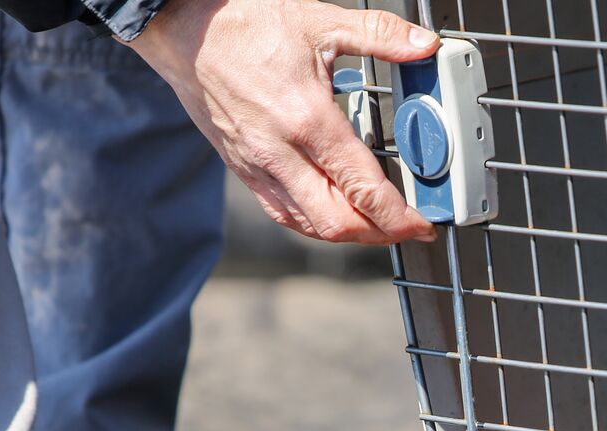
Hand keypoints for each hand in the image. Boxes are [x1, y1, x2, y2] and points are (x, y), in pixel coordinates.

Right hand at [129, 0, 437, 244]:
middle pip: (338, 223)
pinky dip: (314, 223)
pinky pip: (283, 213)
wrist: (183, 30)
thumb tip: (422, 44)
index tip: (421, 225)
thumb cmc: (244, 24)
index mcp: (307, 119)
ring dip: (348, 233)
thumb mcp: (319, 21)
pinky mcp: (243, 169)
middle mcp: (281, 152)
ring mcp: (258, 165)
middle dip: (379, 234)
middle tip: (406, 228)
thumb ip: (379, 34)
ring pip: (310, 225)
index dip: (398, 217)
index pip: (363, 188)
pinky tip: (332, 213)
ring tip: (376, 224)